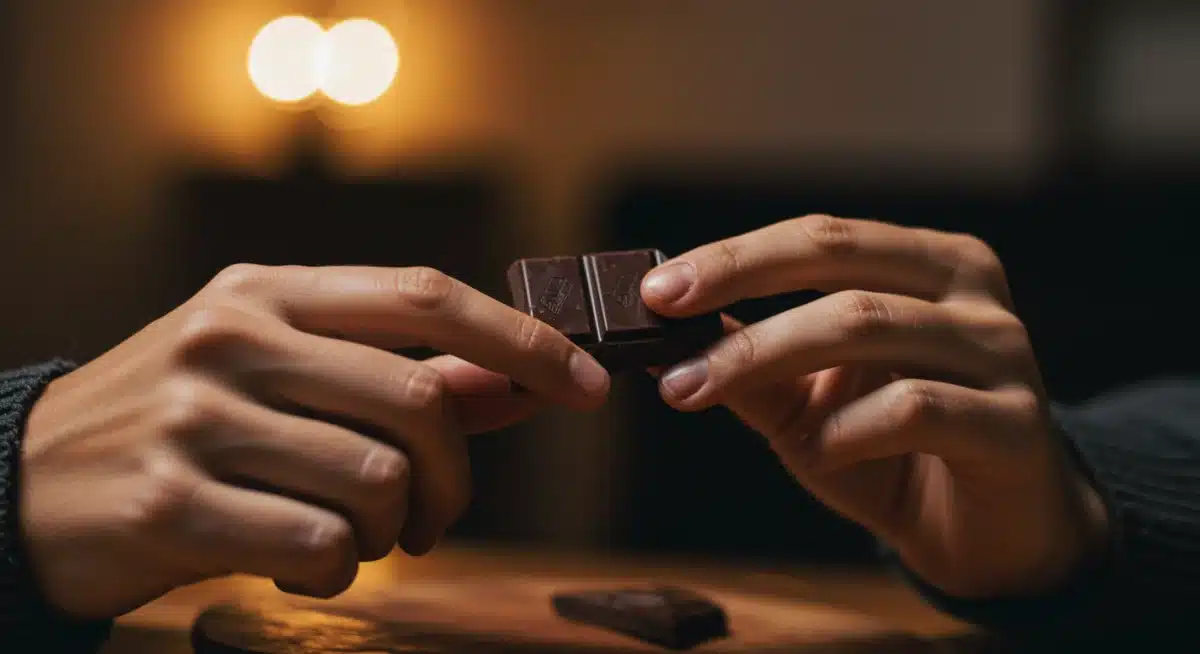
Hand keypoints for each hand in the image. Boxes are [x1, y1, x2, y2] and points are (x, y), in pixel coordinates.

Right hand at [21, 264, 609, 618]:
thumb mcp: (278, 369)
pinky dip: (338, 570)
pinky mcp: (167, 503)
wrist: (26, 482)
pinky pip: (320, 545)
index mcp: (268, 290)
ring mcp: (196, 418)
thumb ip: (397, 371)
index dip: (520, 341)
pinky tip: (306, 566)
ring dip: (394, 529)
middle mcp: (231, 337)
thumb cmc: (182, 422)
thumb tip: (517, 382)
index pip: (424, 297)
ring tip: (359, 539)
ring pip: (376, 479)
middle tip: (438, 517)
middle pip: (416, 402)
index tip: (587, 385)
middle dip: (453, 476)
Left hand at [641, 216, 1109, 598]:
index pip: (820, 236)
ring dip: (764, 356)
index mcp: (925, 263)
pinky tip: (814, 452)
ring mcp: (1001, 352)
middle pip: (840, 260)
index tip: (656, 289)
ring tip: (698, 393)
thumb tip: (659, 338)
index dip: (733, 256)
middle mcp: (969, 291)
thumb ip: (751, 366)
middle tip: (663, 317)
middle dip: (739, 281)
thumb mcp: (810, 403)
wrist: (996, 533)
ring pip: (867, 324)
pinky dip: (845, 430)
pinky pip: (915, 407)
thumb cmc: (898, 453)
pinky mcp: (1015, 425)